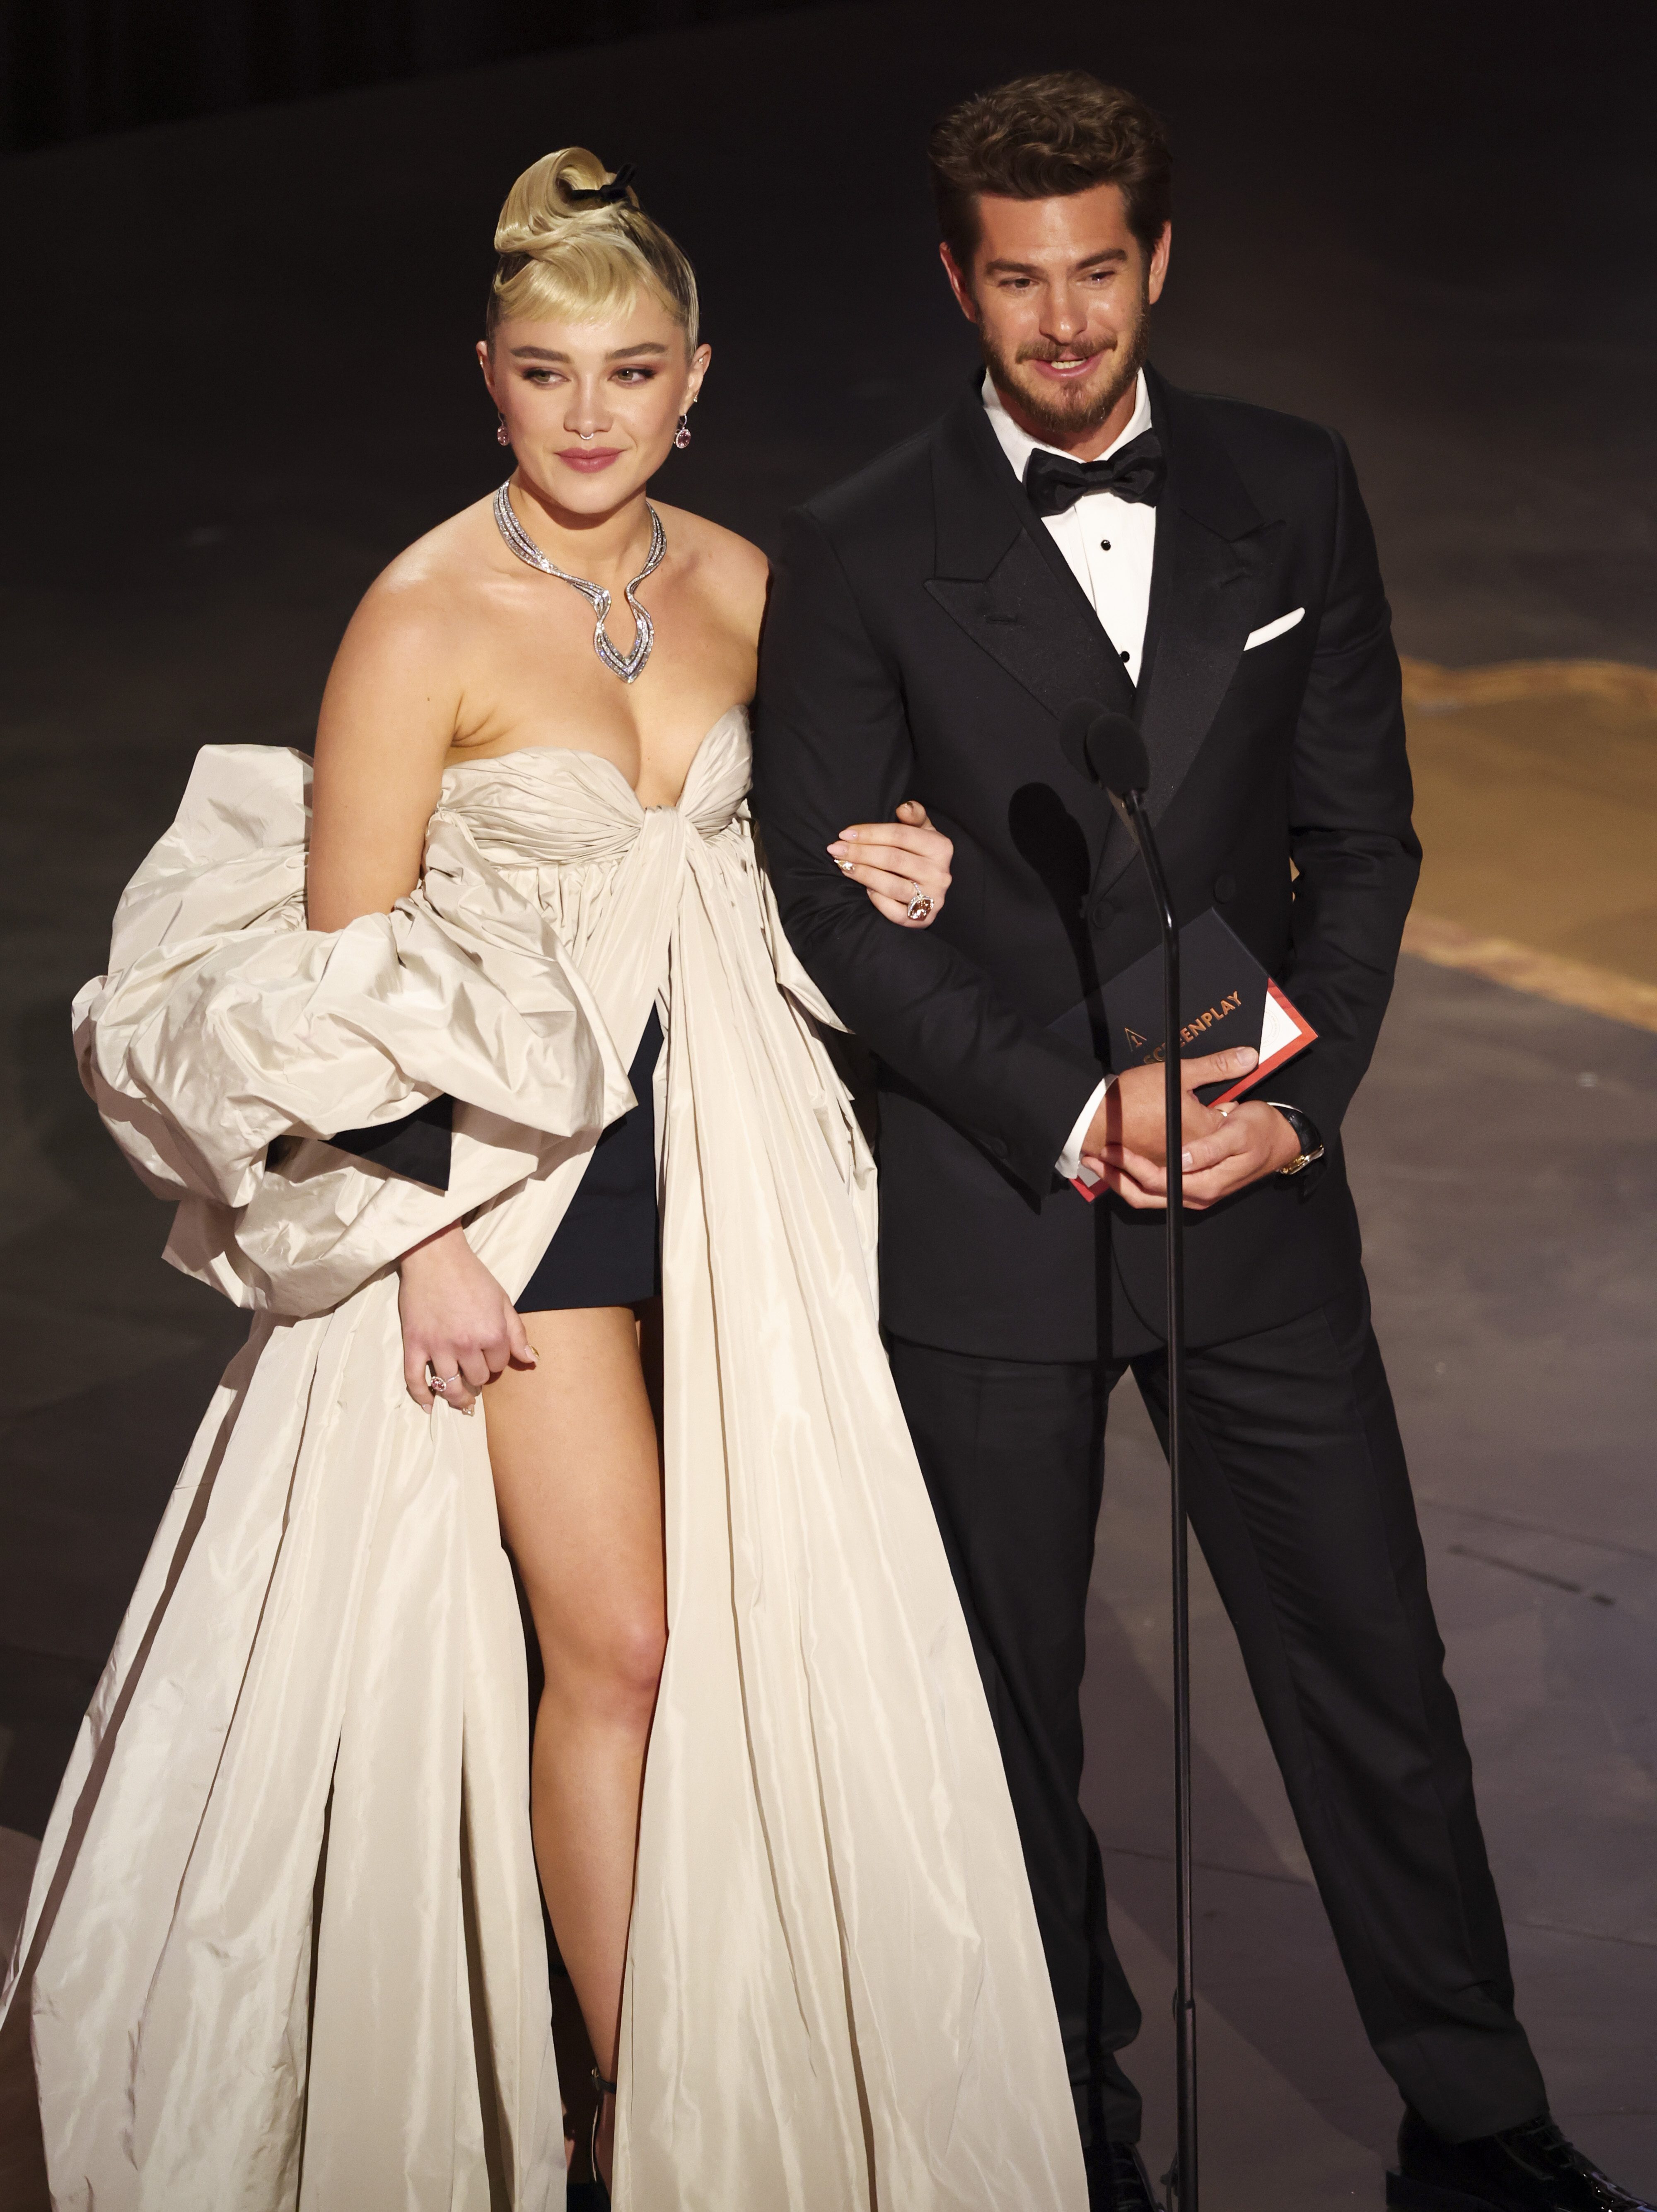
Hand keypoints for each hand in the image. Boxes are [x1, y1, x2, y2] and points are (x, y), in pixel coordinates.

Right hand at [397, 1220, 536, 1411]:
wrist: (435, 1257)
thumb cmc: (471, 1276)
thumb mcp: (502, 1301)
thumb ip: (517, 1333)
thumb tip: (530, 1361)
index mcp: (491, 1334)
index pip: (499, 1365)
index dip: (496, 1360)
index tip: (490, 1352)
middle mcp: (466, 1345)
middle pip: (477, 1379)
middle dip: (479, 1375)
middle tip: (474, 1368)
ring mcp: (438, 1347)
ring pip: (450, 1386)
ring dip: (458, 1396)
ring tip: (461, 1398)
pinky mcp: (414, 1344)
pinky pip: (415, 1380)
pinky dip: (422, 1396)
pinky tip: (429, 1406)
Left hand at [826, 801, 951, 926]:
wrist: (933, 887)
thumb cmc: (920, 854)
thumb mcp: (922, 830)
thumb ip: (914, 815)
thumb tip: (903, 808)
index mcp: (940, 847)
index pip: (900, 835)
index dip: (870, 833)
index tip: (845, 833)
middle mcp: (939, 873)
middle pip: (893, 860)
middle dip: (860, 853)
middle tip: (836, 850)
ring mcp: (933, 898)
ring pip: (892, 886)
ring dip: (863, 875)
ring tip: (844, 867)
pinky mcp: (923, 920)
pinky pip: (895, 912)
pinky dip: (877, 901)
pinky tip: (865, 890)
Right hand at [1080, 1047, 1258, 1170]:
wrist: (1095, 1119)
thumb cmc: (1134, 1097)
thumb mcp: (1178, 1073)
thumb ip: (1217, 1066)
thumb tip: (1249, 1057)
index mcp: (1204, 1132)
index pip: (1229, 1121)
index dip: (1225, 1108)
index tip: (1215, 1100)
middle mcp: (1192, 1156)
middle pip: (1213, 1142)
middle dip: (1209, 1128)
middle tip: (1193, 1109)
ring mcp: (1172, 1167)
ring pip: (1192, 1158)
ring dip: (1190, 1144)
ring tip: (1175, 1127)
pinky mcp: (1154, 1172)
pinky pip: (1170, 1170)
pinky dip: (1170, 1156)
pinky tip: (1158, 1139)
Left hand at [1088, 1096, 1300, 1212]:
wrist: (1279, 1140)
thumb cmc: (1259, 1131)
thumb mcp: (1238, 1132)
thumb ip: (1209, 1148)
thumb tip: (1182, 1159)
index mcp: (1205, 1184)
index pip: (1158, 1182)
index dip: (1131, 1167)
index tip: (1110, 1149)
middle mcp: (1197, 1195)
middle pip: (1146, 1195)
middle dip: (1116, 1176)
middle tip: (1092, 1154)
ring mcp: (1193, 1193)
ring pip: (1147, 1196)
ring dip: (1120, 1180)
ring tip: (1098, 1161)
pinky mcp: (1191, 1185)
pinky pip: (1156, 1190)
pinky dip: (1134, 1179)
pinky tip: (1120, 1164)